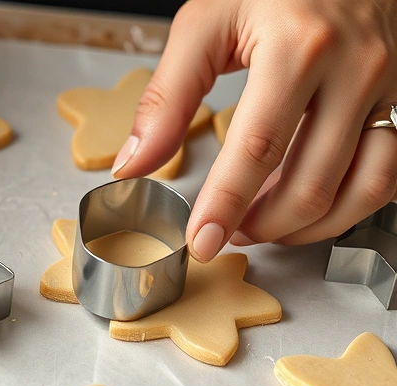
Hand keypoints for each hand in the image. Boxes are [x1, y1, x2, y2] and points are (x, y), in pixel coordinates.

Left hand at [113, 0, 396, 260]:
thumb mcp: (207, 23)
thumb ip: (167, 97)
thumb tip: (134, 164)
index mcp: (299, 48)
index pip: (258, 149)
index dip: (226, 204)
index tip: (202, 241)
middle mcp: (354, 68)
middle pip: (312, 182)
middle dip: (264, 225)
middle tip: (227, 232)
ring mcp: (390, 84)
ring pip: (363, 188)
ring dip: (310, 225)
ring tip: (264, 225)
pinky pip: (391, 171)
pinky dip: (349, 202)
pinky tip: (310, 201)